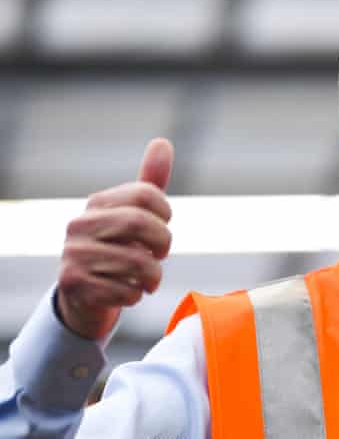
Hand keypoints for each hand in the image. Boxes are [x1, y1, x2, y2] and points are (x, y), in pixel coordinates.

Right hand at [57, 138, 173, 339]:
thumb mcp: (135, 215)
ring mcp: (73, 254)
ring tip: (147, 279)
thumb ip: (150, 183)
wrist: (85, 294)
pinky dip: (135, 296)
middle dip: (162, 243)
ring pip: (136, 263)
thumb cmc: (118, 248)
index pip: (147, 194)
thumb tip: (162, 142)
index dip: (166, 213)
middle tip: (161, 255)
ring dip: (152, 277)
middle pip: (140, 223)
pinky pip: (124, 291)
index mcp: (98, 203)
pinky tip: (127, 292)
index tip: (164, 225)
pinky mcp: (73, 284)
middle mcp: (80, 225)